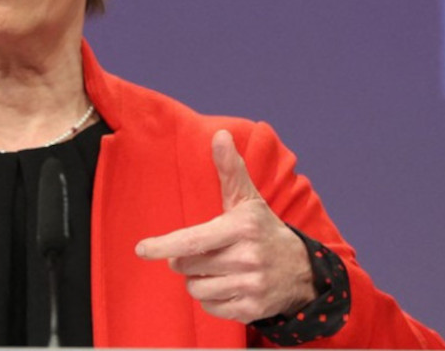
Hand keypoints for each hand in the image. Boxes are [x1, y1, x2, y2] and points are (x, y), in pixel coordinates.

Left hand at [135, 130, 313, 323]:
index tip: (141, 249)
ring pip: (196, 288)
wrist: (303, 271)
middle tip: (204, 251)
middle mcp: (248, 257)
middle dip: (185, 259)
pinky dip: (212, 298)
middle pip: (187, 265)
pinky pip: (210, 307)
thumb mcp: (248, 199)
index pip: (194, 240)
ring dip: (198, 280)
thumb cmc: (264, 230)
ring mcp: (251, 285)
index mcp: (242, 227)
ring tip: (217, 268)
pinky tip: (228, 285)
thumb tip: (220, 135)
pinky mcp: (252, 309)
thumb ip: (230, 168)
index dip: (164, 245)